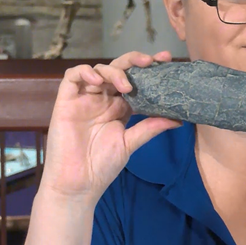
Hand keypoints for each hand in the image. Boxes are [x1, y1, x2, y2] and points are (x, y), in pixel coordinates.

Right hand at [40, 51, 180, 201]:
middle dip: (134, 60)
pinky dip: (85, 72)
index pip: (135, 81)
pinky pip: (72, 77)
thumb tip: (179, 120)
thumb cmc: (102, 166)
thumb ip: (151, 128)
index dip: (148, 69)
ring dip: (114, 71)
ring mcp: (84, 99)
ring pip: (98, 70)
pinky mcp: (66, 101)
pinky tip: (97, 80)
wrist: (78, 184)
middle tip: (151, 61)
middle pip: (118, 69)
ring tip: (126, 85)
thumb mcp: (131, 143)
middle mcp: (102, 99)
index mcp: (119, 107)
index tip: (166, 60)